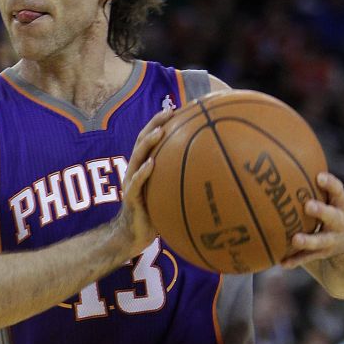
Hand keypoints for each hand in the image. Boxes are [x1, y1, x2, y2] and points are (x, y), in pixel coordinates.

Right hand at [114, 106, 170, 256]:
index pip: (150, 138)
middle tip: (169, 111)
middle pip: (142, 140)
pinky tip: (151, 164)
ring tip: (159, 132)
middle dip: (154, 124)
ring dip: (147, 143)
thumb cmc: (155, 214)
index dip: (161, 122)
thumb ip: (180, 180)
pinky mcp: (131, 197)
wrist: (134, 235)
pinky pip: (137, 182)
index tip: (177, 108)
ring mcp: (131, 183)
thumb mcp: (168, 193)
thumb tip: (212, 172)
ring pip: (137, 157)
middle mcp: (136, 170)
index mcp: (144, 166)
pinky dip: (143, 172)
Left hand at [282, 173, 343, 268]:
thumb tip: (282, 160)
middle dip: (321, 211)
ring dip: (308, 240)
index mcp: (341, 205)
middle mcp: (339, 222)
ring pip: (321, 241)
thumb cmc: (331, 209)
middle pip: (333, 216)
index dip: (330, 184)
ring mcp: (332, 239)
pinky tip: (281, 263)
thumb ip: (312, 184)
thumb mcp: (330, 197)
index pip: (338, 191)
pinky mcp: (323, 254)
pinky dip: (295, 260)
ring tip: (295, 239)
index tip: (319, 176)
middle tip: (308, 206)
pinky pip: (307, 258)